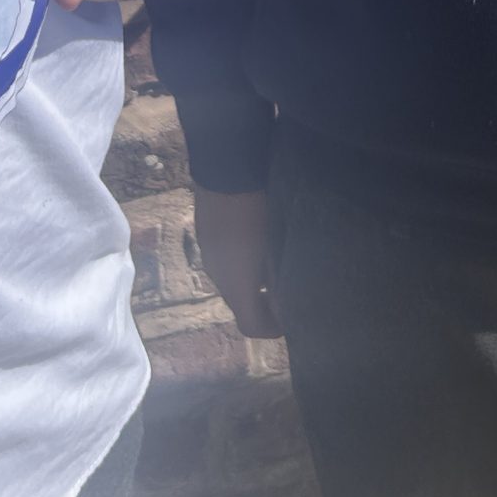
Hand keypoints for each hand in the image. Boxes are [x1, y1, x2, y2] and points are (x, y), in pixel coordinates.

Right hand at [192, 183, 281, 338]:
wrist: (226, 168)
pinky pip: (223, 260)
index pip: (250, 325)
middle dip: (263, 303)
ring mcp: (208, 253)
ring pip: (231, 281)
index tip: (292, 316)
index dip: (272, 328)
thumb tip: (284, 301)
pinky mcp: (204, 233)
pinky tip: (256, 240)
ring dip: (251, 281)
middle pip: (240, 303)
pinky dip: (240, 262)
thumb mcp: (276, 246)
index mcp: (236, 284)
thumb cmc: (258, 210)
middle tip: (289, 287)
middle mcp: (217, 275)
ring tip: (275, 262)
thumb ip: (280, 278)